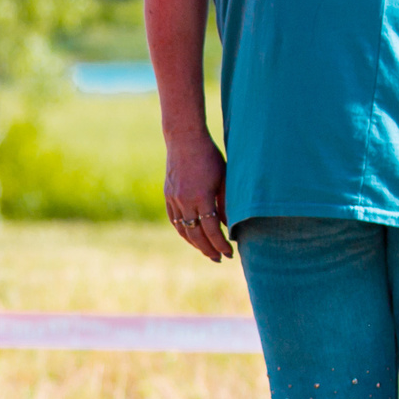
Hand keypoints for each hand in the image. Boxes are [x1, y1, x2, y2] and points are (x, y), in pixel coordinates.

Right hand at [164, 131, 231, 262]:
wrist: (184, 139)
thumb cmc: (209, 156)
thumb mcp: (224, 179)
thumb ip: (226, 204)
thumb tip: (229, 226)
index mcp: (201, 197)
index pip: (212, 230)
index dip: (221, 244)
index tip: (230, 252)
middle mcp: (185, 201)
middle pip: (196, 235)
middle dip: (208, 250)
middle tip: (219, 258)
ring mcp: (174, 199)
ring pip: (183, 230)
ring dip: (195, 244)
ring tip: (207, 251)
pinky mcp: (168, 195)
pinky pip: (174, 220)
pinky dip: (183, 232)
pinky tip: (192, 236)